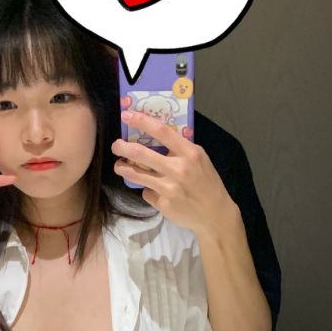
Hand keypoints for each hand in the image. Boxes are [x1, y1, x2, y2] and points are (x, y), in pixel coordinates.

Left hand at [111, 108, 233, 236]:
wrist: (215, 215)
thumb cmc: (207, 183)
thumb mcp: (200, 160)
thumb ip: (180, 149)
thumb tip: (156, 136)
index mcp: (190, 153)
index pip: (162, 131)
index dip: (141, 121)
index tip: (126, 115)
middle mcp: (178, 169)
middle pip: (140, 153)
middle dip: (122, 147)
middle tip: (116, 145)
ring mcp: (170, 188)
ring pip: (136, 174)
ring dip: (123, 168)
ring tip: (120, 166)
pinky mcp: (163, 204)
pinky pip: (147, 192)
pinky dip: (148, 190)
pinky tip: (155, 191)